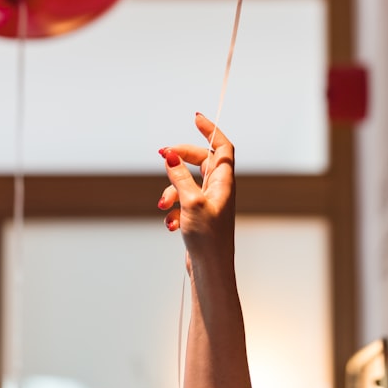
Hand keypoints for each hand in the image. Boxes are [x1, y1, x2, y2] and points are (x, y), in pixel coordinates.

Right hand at [157, 113, 235, 263]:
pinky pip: (182, 202)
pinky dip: (173, 209)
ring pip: (186, 183)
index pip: (222, 147)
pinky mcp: (198, 216)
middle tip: (163, 156)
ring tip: (163, 205)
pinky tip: (171, 224)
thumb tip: (169, 154)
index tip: (195, 118)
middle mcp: (218, 189)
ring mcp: (208, 202)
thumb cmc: (208, 239)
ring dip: (171, 190)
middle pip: (200, 161)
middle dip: (180, 159)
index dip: (211, 131)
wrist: (210, 270)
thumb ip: (179, 177)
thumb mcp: (190, 202)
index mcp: (223, 182)